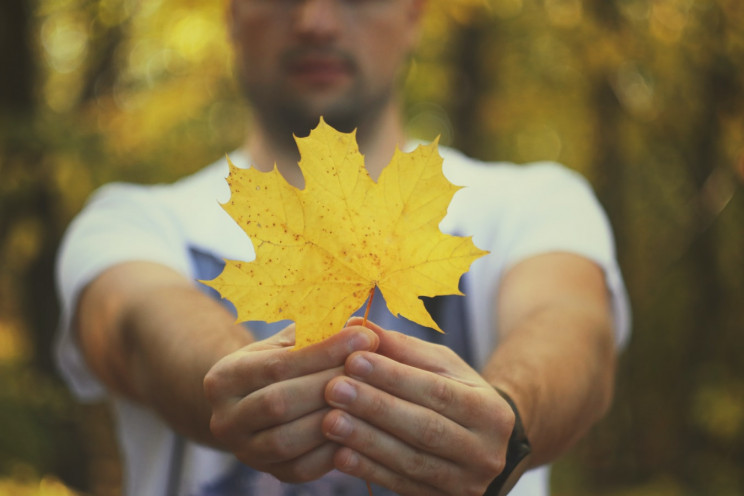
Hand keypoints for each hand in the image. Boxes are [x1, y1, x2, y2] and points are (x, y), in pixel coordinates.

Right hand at [204, 323, 378, 482]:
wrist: (255, 404)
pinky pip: (304, 467)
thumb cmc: (279, 363)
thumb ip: (315, 332)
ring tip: (370, 394)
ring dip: (333, 417)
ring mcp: (245, 452)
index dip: (324, 351)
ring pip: (288, 439)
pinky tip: (361, 426)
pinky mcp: (272, 474)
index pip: (277, 365)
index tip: (364, 337)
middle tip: (372, 367)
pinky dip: (333, 448)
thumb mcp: (286, 342)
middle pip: (279, 403)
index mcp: (223, 379)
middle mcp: (225, 420)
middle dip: (330, 383)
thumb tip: (358, 324)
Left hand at [322, 318, 514, 495]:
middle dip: (376, 407)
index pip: (438, 391)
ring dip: (366, 441)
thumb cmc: (456, 396)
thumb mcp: (441, 368)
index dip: (394, 376)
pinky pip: (401, 487)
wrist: (486, 449)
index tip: (354, 359)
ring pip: (411, 461)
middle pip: (425, 428)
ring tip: (330, 420)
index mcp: (489, 410)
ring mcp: (465, 483)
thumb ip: (401, 348)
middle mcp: (484, 451)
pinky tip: (340, 455)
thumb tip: (358, 326)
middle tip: (334, 388)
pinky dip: (369, 470)